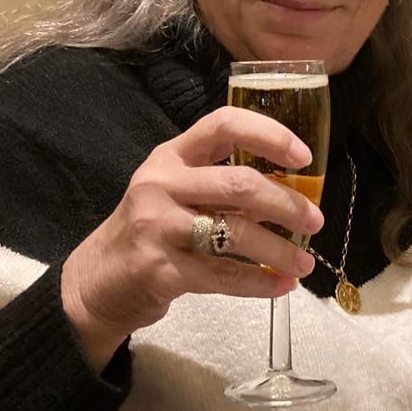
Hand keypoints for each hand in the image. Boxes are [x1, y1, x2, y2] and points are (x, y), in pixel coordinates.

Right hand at [60, 107, 324, 367]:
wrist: (96, 281)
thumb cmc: (151, 229)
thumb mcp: (174, 191)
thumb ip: (219, 182)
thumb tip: (293, 191)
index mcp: (170, 156)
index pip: (223, 125)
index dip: (269, 135)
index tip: (304, 157)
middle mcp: (160, 185)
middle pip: (238, 184)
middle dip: (287, 204)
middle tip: (314, 222)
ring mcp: (157, 227)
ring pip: (235, 233)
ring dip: (280, 250)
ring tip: (304, 263)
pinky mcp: (160, 270)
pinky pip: (223, 276)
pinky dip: (259, 283)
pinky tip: (280, 285)